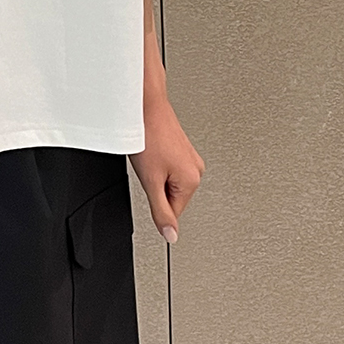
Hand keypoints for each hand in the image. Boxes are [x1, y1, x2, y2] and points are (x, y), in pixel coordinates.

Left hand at [131, 99, 203, 245]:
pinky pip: (170, 169)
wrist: (146, 108)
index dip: (156, 205)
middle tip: (148, 170)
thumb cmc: (148, 137)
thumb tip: (170, 235)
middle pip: (173, 197)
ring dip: (157, 176)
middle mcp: (197, 169)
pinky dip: (159, 166)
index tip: (149, 188)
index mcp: (192, 180)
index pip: (174, 212)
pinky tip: (152, 152)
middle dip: (157, 189)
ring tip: (150, 158)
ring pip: (170, 183)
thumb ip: (160, 212)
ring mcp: (191, 159)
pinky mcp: (184, 150)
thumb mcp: (150, 182)